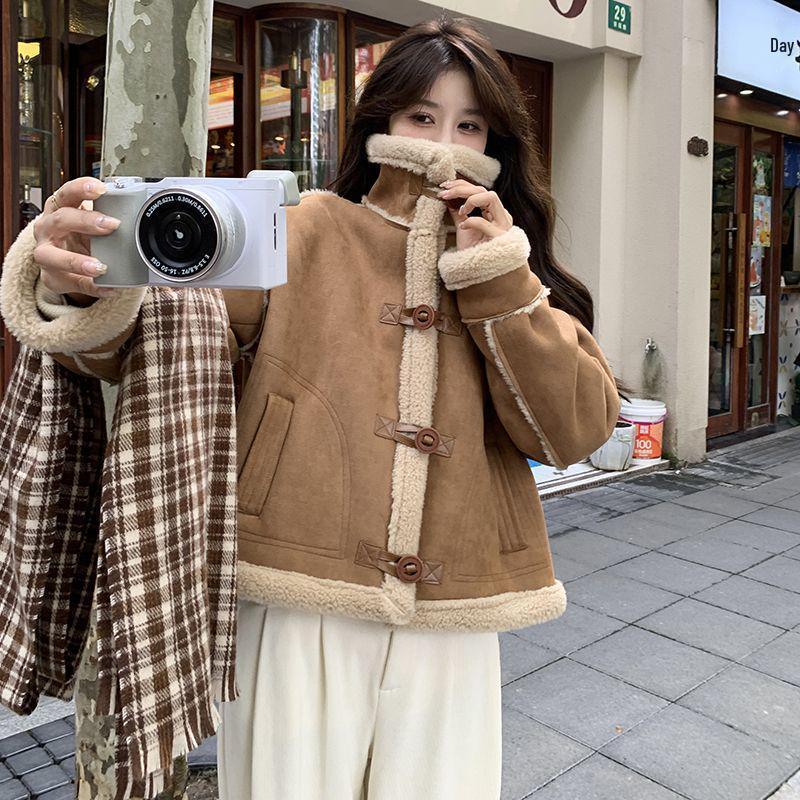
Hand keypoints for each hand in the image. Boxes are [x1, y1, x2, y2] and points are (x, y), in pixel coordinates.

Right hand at [32, 176, 120, 301]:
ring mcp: (46, 254)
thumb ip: (105, 217)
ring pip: (52, 256)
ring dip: (77, 261)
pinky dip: (93, 286)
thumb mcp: (89, 223)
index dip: (81, 188)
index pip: (66, 193)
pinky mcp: (53, 277)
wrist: (65, 262)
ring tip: (100, 267)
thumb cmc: (78, 236)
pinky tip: (109, 288)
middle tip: (111, 225)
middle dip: (86, 221)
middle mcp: (47, 228)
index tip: (100, 189)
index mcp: (58, 208)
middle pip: (60, 219)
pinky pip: (74, 283)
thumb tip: (137, 213)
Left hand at [437, 179, 513, 249]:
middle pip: (483, 190)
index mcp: (494, 213)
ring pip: (491, 197)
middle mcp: (501, 216)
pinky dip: (472, 221)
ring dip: (470, 200)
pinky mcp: (501, 238)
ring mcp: (503, 226)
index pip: (479, 190)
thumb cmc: (475, 254)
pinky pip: (485, 222)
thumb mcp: (464, 230)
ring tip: (460, 211)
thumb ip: (459, 214)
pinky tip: (463, 227)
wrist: (484, 275)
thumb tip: (447, 200)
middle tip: (443, 193)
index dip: (461, 185)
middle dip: (461, 188)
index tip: (444, 187)